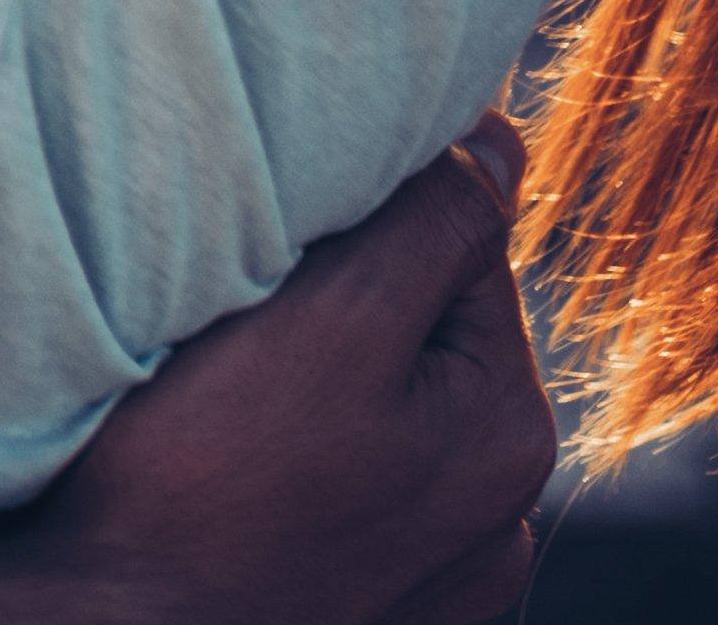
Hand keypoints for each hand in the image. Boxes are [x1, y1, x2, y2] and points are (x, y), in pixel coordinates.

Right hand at [19, 121, 556, 624]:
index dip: (362, 220)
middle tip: (236, 325)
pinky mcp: (360, 603)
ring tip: (223, 400)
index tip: (276, 252)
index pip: (459, 245)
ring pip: (377, 407)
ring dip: (312, 376)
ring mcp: (432, 575)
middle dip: (338, 300)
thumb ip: (433, 221)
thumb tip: (496, 139)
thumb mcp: (331, 318)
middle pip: (418, 328)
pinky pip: (341, 484)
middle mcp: (494, 513)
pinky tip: (235, 471)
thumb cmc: (208, 480)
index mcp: (509, 430)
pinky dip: (297, 458)